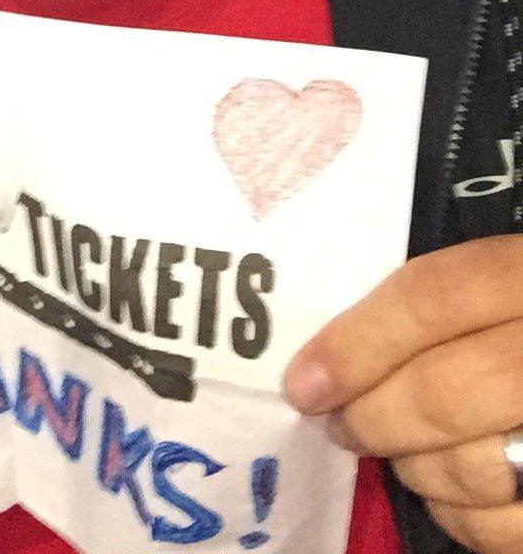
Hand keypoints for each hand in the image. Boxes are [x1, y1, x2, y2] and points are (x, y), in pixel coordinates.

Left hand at [283, 236, 522, 553]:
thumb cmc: (520, 310)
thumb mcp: (497, 276)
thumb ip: (434, 298)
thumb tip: (332, 354)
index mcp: (522, 276)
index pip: (429, 300)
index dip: (355, 344)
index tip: (302, 382)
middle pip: (442, 394)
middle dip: (372, 418)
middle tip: (338, 424)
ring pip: (470, 469)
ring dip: (412, 466)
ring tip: (399, 449)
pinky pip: (500, 527)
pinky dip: (460, 516)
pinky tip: (449, 489)